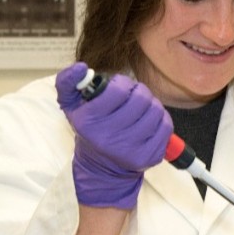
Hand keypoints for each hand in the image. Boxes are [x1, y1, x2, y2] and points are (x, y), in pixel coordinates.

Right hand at [56, 62, 172, 208]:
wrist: (102, 167)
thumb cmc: (90, 129)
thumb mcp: (71, 106)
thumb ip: (67, 82)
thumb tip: (81, 67)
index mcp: (88, 122)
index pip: (118, 90)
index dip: (122, 84)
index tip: (119, 89)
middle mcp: (108, 138)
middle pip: (141, 99)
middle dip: (140, 92)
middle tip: (134, 97)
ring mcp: (130, 150)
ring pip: (156, 111)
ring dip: (151, 104)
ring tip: (141, 110)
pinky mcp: (149, 157)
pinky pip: (166, 127)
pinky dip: (161, 119)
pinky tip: (150, 123)